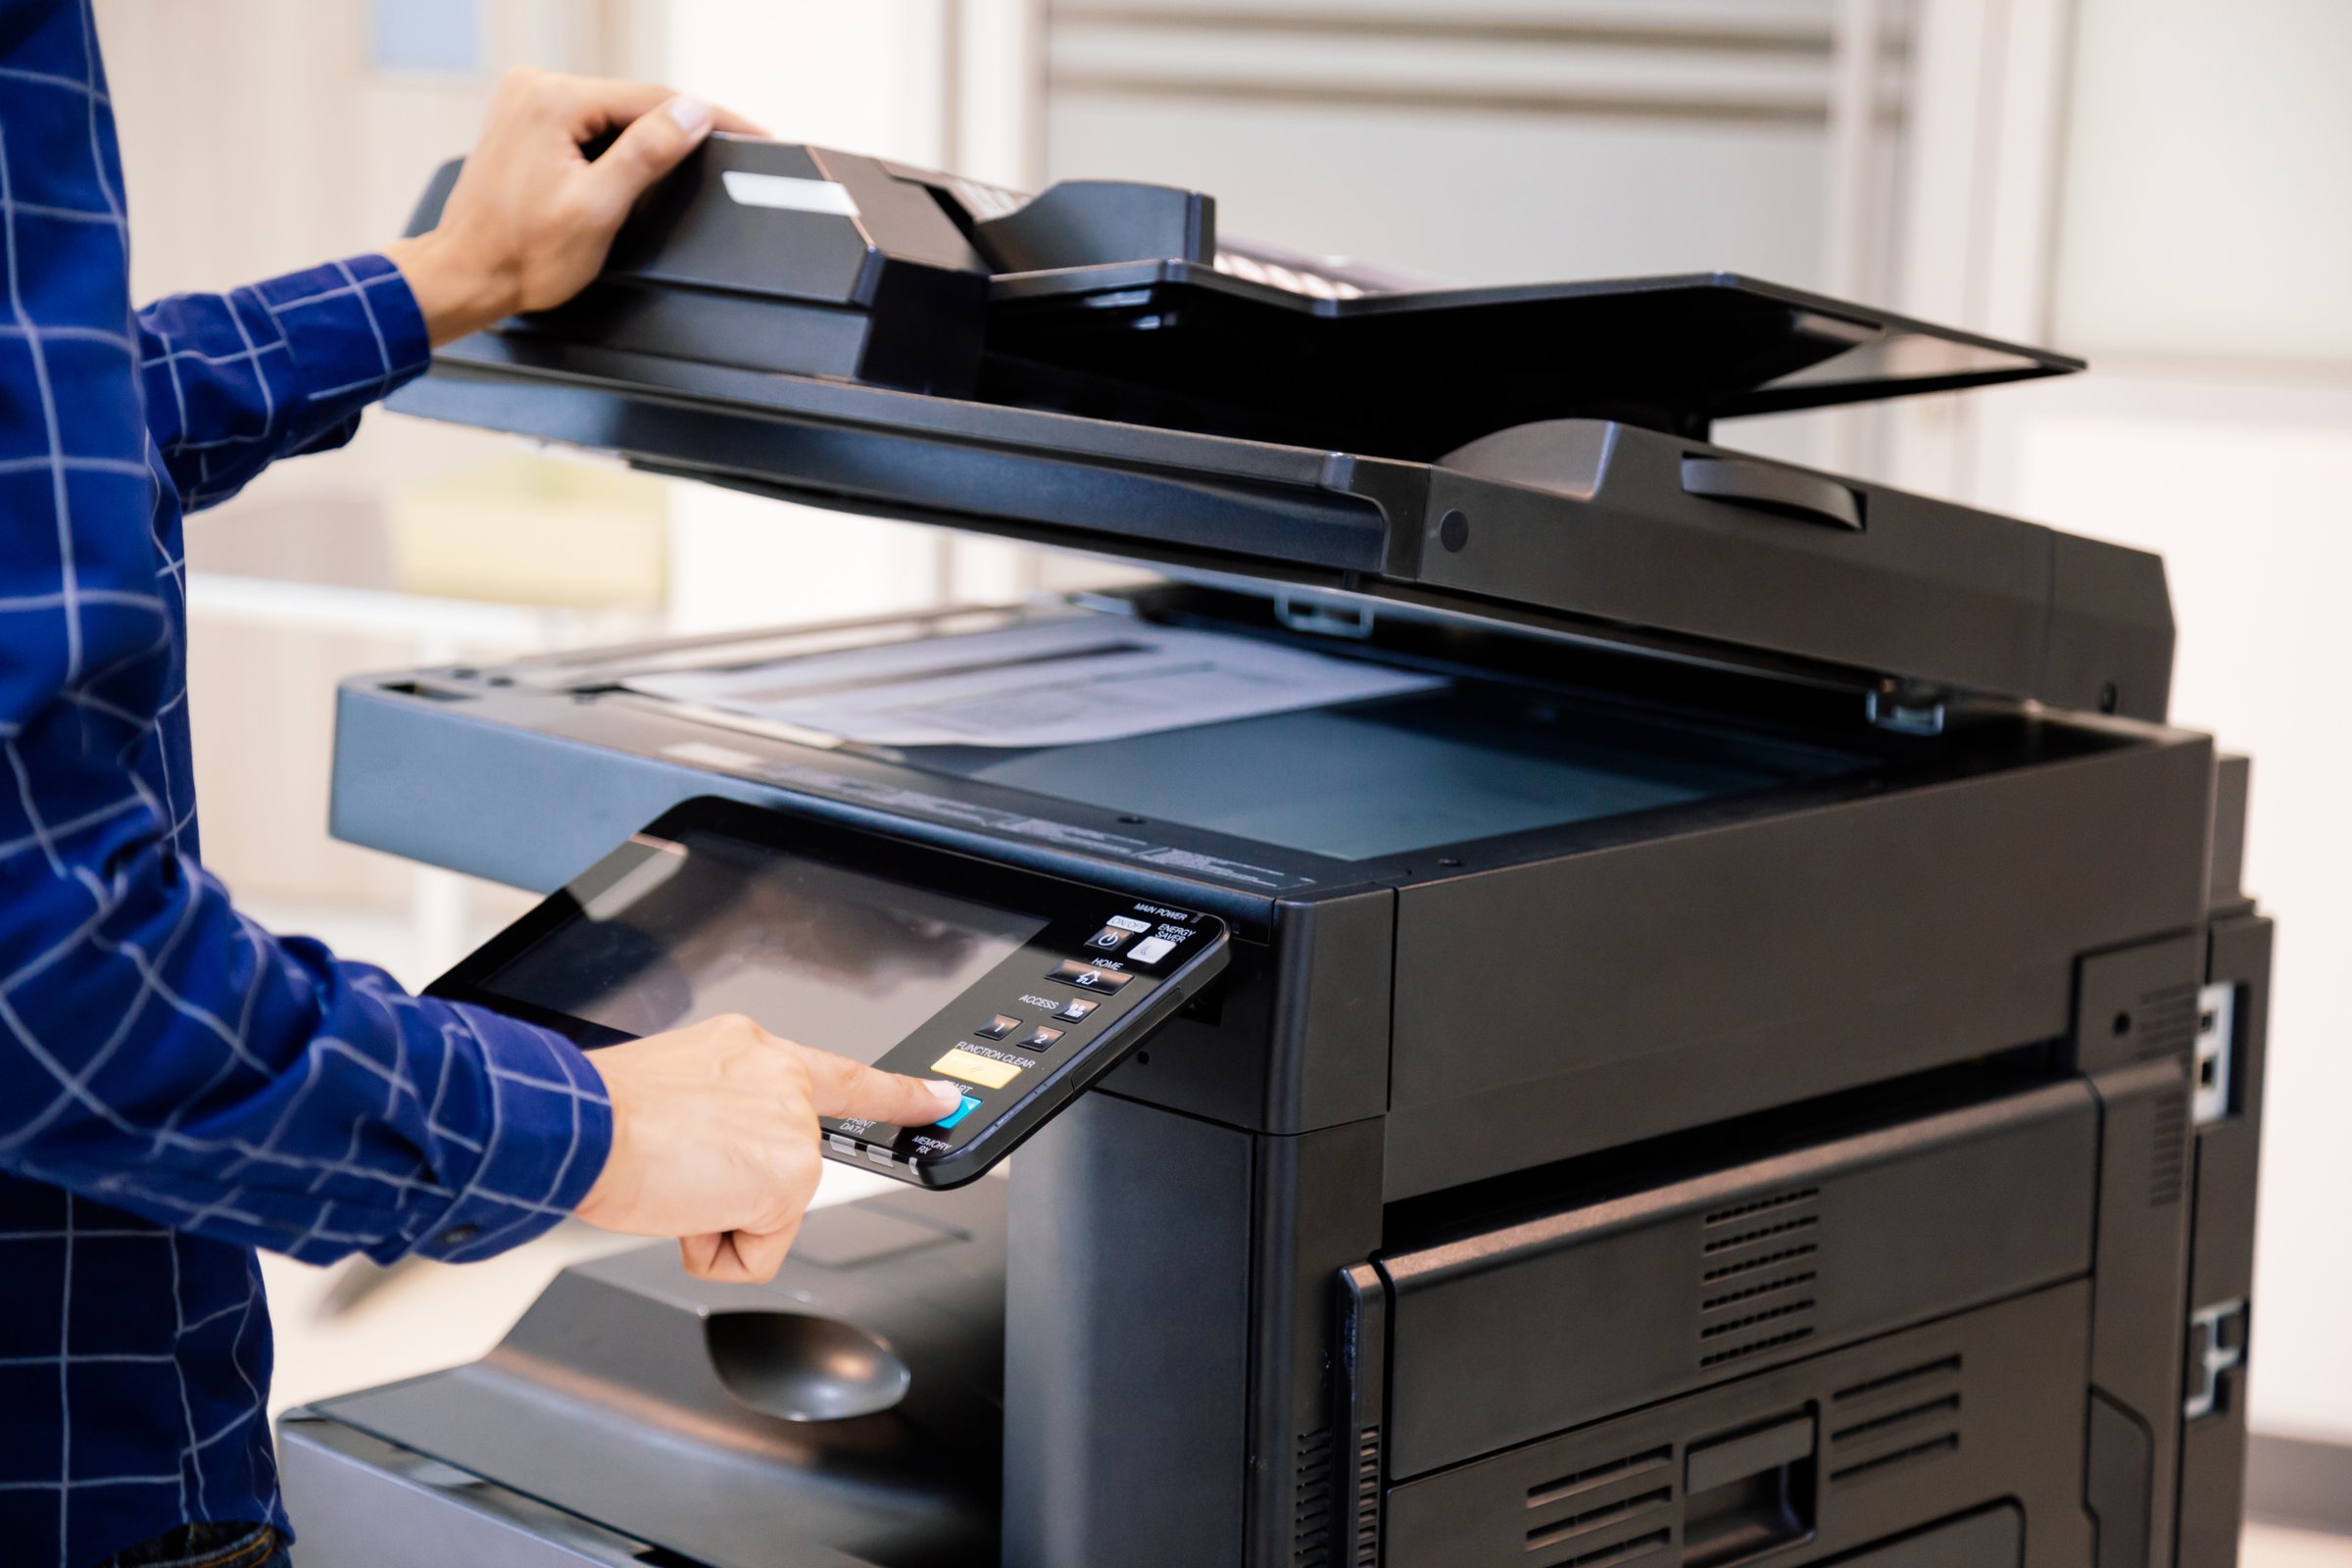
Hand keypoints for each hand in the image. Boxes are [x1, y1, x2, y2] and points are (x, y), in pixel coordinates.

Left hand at [385, 67, 761, 345]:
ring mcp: (525, 99)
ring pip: (612, 113)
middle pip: (633, 103)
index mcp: (553, 100)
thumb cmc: (522, 255)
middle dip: (678, 129)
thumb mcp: (599, 208)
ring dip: (646, 139)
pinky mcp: (524, 118)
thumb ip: (648, 154)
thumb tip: (694, 112)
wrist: (467, 275)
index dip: (710, 116)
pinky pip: (588, 122)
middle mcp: (534, 87)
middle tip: (733, 150)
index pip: (653, 98)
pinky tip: (633, 168)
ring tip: (688, 164)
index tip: (753, 131)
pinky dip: (615, 144)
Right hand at [573, 1014, 961, 1282]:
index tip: (939, 1100)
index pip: (842, 1076)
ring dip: (714, 1219)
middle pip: (791, 1171)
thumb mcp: (669, 1090)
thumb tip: (706, 1161)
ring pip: (770, 1214)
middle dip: (735, 1193)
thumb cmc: (596, 1114)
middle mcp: (780, 1079)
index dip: (898, 1095)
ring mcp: (791, 1128)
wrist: (575, 1125)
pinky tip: (684, 1208)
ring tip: (671, 1184)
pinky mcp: (787, 1178)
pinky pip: (757, 1255)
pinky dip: (715, 1249)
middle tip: (680, 1171)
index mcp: (750, 1051)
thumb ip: (714, 1114)